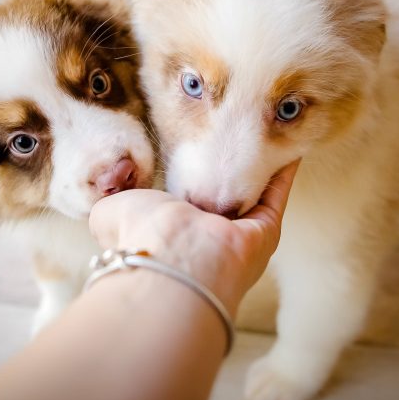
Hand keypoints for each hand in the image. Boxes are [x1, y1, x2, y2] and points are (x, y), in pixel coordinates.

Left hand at [89, 160, 298, 314]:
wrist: (172, 260)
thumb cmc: (139, 237)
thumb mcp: (112, 211)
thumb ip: (113, 202)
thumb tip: (110, 196)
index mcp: (176, 233)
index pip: (190, 203)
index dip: (195, 179)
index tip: (200, 155)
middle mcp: (210, 237)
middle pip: (227, 199)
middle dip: (233, 172)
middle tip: (240, 140)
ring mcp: (241, 235)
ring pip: (256, 196)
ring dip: (261, 168)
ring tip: (267, 139)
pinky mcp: (266, 231)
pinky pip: (277, 195)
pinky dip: (284, 173)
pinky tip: (288, 150)